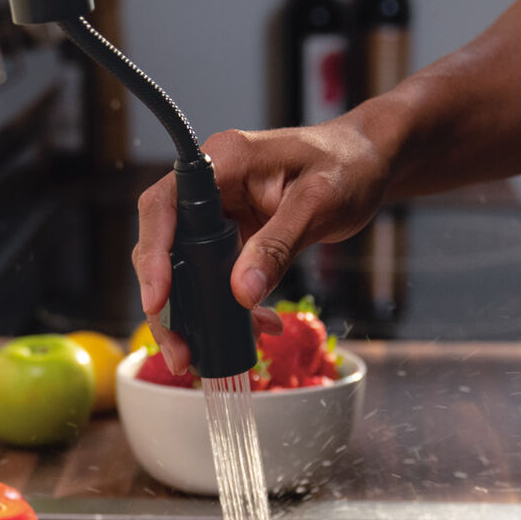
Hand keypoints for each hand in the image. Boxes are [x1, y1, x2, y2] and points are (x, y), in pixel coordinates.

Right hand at [133, 119, 393, 372]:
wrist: (366, 163)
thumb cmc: (347, 166)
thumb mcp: (318, 204)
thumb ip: (278, 246)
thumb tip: (241, 293)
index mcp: (223, 162)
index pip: (165, 205)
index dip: (154, 254)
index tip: (158, 300)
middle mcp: (209, 187)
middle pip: (165, 247)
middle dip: (167, 304)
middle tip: (182, 354)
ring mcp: (217, 214)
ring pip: (184, 270)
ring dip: (194, 316)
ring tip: (209, 357)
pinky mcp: (230, 237)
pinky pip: (214, 278)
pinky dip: (228, 309)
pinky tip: (257, 326)